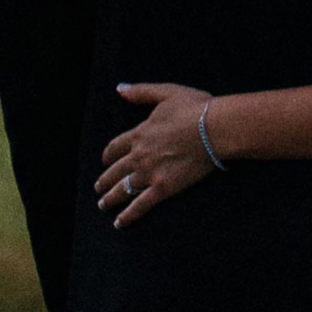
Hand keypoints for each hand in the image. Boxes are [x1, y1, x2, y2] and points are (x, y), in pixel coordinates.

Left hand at [97, 82, 222, 227]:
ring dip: (111, 198)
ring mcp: (150, 173)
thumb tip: (120, 88)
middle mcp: (139, 155)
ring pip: (123, 189)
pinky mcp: (163, 188)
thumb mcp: (166, 93)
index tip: (104, 161)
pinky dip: (128, 215)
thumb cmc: (194, 108)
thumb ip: (141, 92)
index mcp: (139, 133)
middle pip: (115, 171)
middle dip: (104, 180)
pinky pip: (140, 205)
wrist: (213, 129)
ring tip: (104, 205)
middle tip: (98, 189)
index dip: (108, 155)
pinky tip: (119, 222)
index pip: (116, 147)